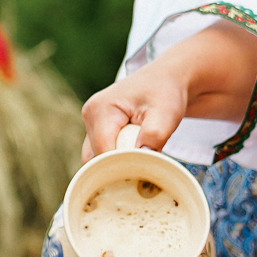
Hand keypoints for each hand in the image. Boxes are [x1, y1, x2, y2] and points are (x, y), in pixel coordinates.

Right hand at [80, 17, 256, 160]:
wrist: (166, 80)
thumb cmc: (166, 93)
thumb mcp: (166, 113)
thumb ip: (154, 136)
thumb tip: (142, 159)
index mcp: (101, 109)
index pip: (103, 151)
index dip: (120, 167)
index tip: (142, 176)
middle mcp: (90, 115)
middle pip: (95, 158)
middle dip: (116, 170)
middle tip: (142, 177)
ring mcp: (91, 123)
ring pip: (96, 158)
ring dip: (115, 166)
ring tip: (140, 167)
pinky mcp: (98, 130)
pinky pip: (101, 154)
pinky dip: (116, 161)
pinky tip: (135, 161)